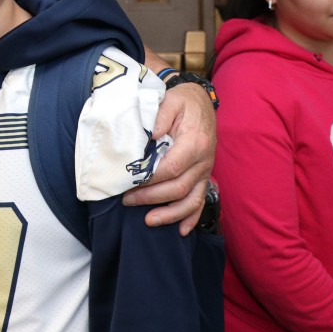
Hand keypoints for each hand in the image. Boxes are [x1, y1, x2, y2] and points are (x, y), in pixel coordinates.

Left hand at [122, 80, 215, 233]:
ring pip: (191, 199)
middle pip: (179, 187)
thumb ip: (160, 116)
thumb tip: (151, 136)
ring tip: (148, 221)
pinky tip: (181, 230)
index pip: (172, 168)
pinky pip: (201, 201)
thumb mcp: (170, 101)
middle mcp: (203, 160)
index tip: (129, 184)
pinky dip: (192, 217)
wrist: (201, 102)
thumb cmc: (183, 102)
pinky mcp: (203, 176)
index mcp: (195, 142)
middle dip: (151, 198)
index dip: (150, 180)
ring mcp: (205, 171)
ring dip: (170, 214)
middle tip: (127, 200)